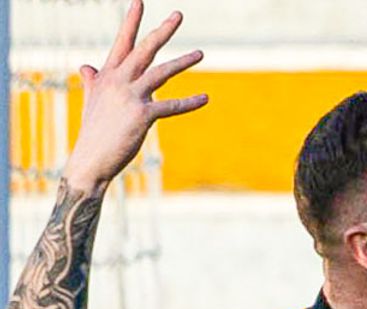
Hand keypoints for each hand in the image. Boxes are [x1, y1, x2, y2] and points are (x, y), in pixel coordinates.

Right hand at [63, 0, 206, 189]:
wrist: (90, 161)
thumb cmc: (94, 132)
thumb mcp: (93, 102)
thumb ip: (94, 82)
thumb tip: (86, 66)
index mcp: (107, 76)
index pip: (122, 43)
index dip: (131, 21)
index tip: (139, 1)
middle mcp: (118, 82)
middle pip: (144, 50)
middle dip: (161, 31)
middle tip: (178, 14)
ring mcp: (130, 97)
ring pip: (161, 73)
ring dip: (183, 62)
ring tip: (201, 53)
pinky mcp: (142, 116)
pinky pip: (171, 106)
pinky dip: (189, 102)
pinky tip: (205, 98)